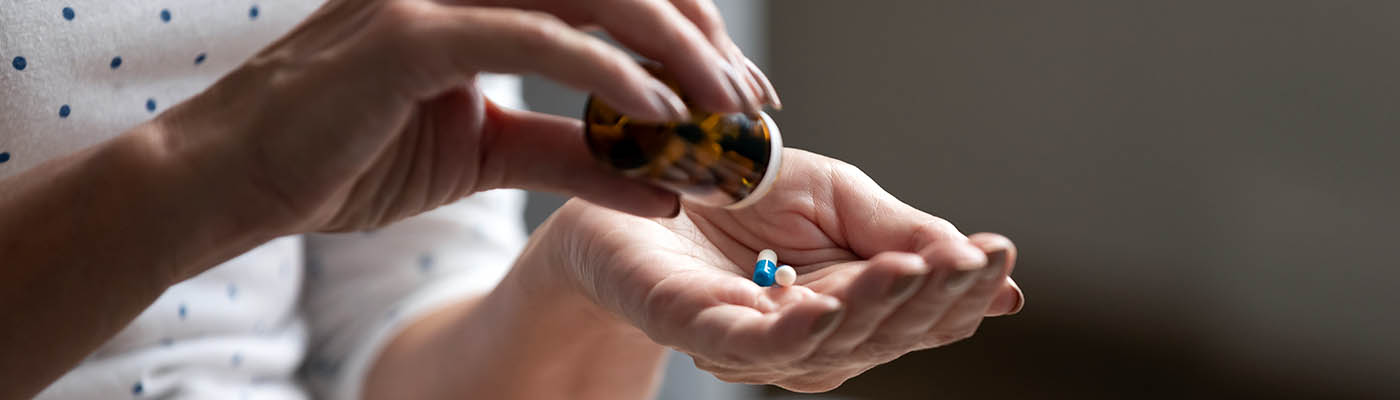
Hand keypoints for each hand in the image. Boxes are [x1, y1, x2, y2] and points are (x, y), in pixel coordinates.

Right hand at [156, 0, 775, 240]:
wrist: (236, 181)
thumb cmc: (349, 156)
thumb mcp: (483, 156)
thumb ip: (570, 156)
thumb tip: (663, 183)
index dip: (684, 27)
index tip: (736, 90)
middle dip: (698, 35)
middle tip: (752, 101)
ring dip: (672, 49)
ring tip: (726, 110)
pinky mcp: (409, 30)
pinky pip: (535, 37)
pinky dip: (607, 73)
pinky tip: (663, 117)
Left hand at [548, 149, 1023, 391]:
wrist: (646, 179)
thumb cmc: (744, 195)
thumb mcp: (840, 198)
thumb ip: (904, 231)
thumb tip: (990, 269)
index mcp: (855, 307)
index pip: (923, 312)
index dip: (963, 290)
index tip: (1001, 254)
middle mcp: (815, 338)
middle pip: (887, 333)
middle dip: (933, 298)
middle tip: (971, 260)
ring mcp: (758, 342)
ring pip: (832, 342)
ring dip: (875, 307)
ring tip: (915, 269)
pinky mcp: (702, 331)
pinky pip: (754, 344)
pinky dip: (795, 330)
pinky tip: (827, 304)